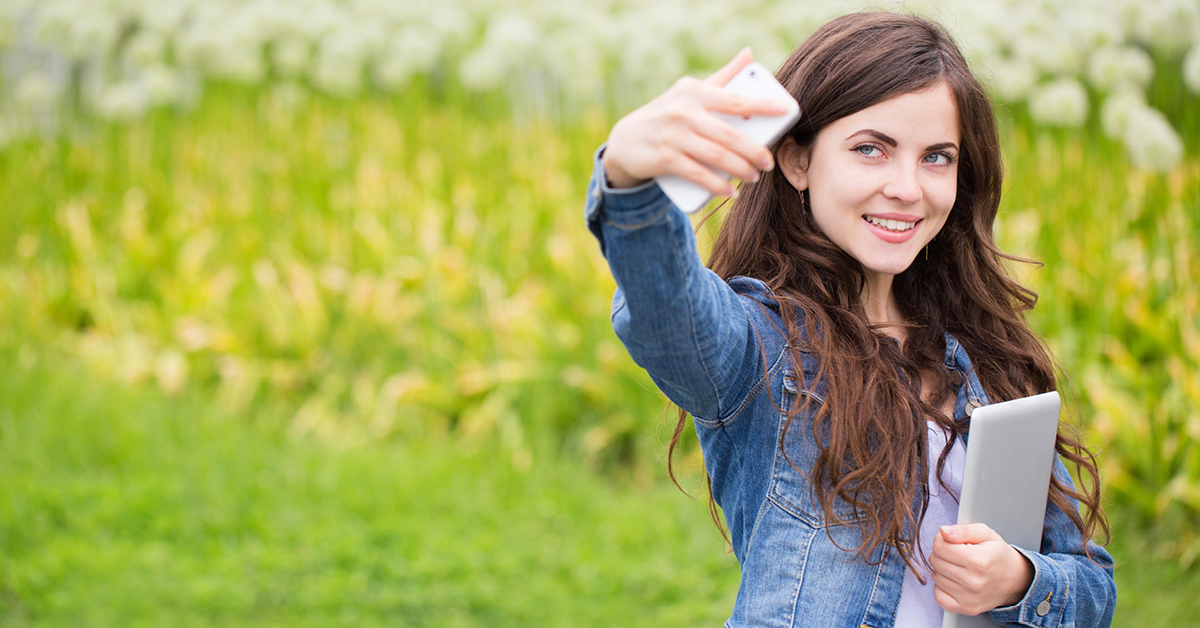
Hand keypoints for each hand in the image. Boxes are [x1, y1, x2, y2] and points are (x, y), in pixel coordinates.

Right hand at [601, 48, 788, 193]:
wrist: (626, 140)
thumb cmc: (668, 114)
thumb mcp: (690, 92)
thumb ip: (722, 76)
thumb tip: (750, 54)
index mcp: (694, 92)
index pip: (734, 99)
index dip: (761, 104)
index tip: (784, 110)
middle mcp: (683, 111)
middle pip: (729, 135)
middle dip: (753, 151)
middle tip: (768, 163)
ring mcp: (673, 135)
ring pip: (716, 156)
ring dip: (740, 170)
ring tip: (754, 177)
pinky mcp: (664, 158)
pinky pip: (698, 174)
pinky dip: (717, 185)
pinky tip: (731, 191)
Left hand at [930, 523, 1034, 615]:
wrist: (1015, 580)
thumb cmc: (997, 555)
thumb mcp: (985, 534)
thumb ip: (963, 530)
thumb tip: (943, 531)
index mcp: (979, 560)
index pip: (939, 547)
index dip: (942, 540)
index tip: (952, 542)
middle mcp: (975, 581)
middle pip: (935, 561)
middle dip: (941, 554)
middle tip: (956, 555)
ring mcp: (971, 598)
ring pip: (936, 577)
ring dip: (942, 570)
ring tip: (958, 567)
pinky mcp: (967, 609)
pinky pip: (938, 597)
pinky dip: (941, 588)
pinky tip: (954, 582)